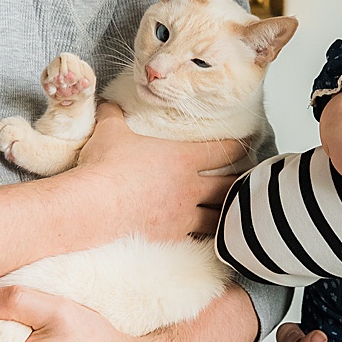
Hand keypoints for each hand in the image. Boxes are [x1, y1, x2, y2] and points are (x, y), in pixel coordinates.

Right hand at [71, 103, 246, 239]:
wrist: (92, 207)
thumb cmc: (105, 167)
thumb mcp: (110, 131)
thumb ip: (114, 114)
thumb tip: (107, 101)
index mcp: (182, 159)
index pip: (222, 151)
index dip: (239, 147)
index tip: (247, 144)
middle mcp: (189, 189)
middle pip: (228, 186)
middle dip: (241, 182)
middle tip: (249, 181)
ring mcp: (182, 217)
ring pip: (219, 217)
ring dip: (228, 213)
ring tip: (236, 212)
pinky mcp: (171, 239)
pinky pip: (198, 240)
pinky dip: (207, 238)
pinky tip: (212, 240)